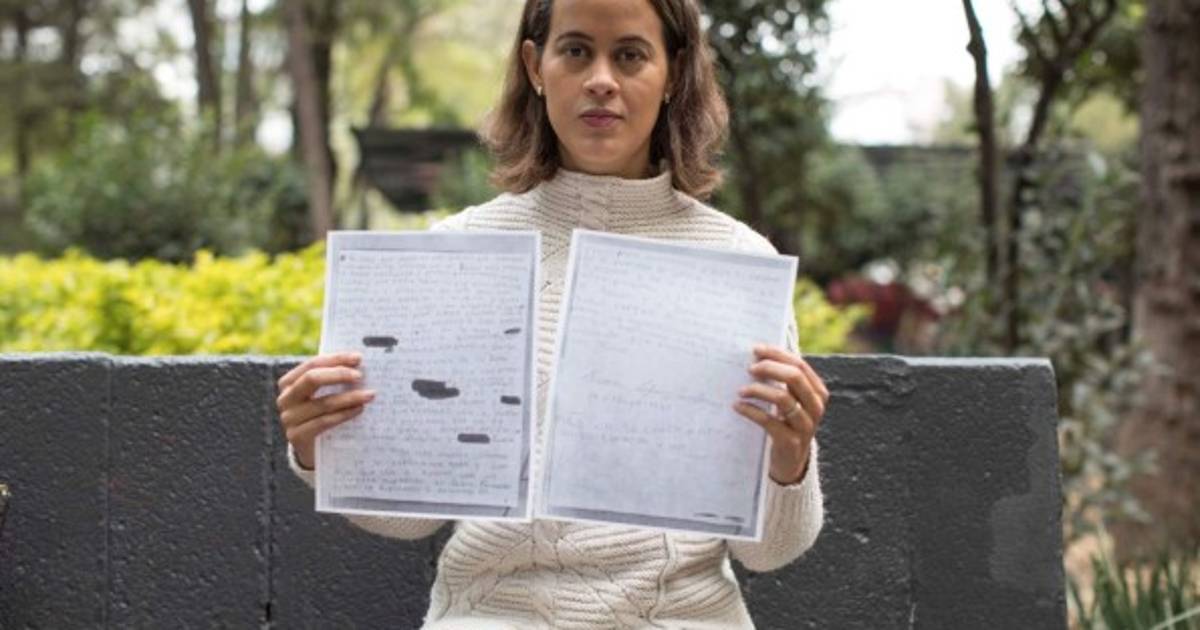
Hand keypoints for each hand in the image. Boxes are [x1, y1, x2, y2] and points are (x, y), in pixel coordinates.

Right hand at [276, 352, 374, 468]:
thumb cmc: (321, 414)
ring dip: (349, 397)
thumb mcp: (322, 395)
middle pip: (312, 379)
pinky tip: (359, 409)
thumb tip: (359, 363)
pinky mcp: (297, 436)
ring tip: (369, 395)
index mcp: (289, 382)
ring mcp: (289, 418)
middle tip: (360, 375)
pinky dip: (344, 414)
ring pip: (323, 402)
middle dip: (339, 374)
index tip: (358, 358)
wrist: (312, 450)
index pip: (312, 364)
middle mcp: (285, 399)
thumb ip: (333, 380)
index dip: (336, 359)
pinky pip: (325, 421)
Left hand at [733, 344, 828, 484]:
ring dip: (758, 390)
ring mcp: (805, 425)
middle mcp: (816, 407)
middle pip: (794, 377)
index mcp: (818, 392)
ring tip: (741, 390)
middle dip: (769, 368)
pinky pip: (768, 421)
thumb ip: (783, 381)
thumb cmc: (786, 423)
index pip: (800, 365)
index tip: (756, 350)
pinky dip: (751, 411)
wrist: (790, 462)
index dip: (777, 354)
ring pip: (782, 398)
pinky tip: (738, 406)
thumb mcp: (790, 401)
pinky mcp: (790, 441)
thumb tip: (758, 355)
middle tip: (749, 369)